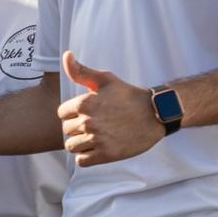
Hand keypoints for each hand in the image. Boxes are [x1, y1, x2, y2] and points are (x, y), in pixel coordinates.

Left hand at [58, 51, 162, 166]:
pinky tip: (96, 148)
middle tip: (93, 124)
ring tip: (93, 137)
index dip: (72, 112)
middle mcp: (88, 122)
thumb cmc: (128, 95)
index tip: (86, 112)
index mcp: (84, 103)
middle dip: (76, 127)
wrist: (155, 114)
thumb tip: (66, 55)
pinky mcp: (106, 155)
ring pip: (71, 146)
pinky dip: (85, 156)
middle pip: (67, 130)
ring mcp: (97, 140)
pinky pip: (81, 161)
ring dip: (80, 143)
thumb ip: (81, 71)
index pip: (62, 113)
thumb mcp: (105, 79)